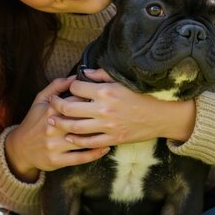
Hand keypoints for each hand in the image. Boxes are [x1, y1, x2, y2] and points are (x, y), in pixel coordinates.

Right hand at [5, 76, 110, 181]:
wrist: (20, 148)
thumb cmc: (34, 121)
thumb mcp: (40, 100)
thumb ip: (57, 86)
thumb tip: (75, 77)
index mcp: (51, 110)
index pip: (76, 101)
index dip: (92, 100)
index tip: (103, 99)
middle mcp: (53, 128)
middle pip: (81, 120)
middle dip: (98, 118)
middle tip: (113, 115)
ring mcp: (55, 145)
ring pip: (83, 140)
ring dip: (100, 137)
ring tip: (113, 131)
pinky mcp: (57, 160)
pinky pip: (80, 157)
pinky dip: (95, 153)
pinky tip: (105, 148)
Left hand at [48, 69, 196, 149]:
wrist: (162, 115)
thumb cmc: (143, 95)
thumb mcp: (123, 81)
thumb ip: (102, 76)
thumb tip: (85, 73)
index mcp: (106, 92)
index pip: (76, 88)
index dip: (69, 88)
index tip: (67, 89)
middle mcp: (103, 109)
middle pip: (70, 108)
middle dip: (57, 105)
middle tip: (51, 104)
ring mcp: (107, 126)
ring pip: (75, 127)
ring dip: (60, 124)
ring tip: (52, 121)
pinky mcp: (113, 138)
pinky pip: (89, 142)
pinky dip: (76, 140)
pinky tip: (69, 136)